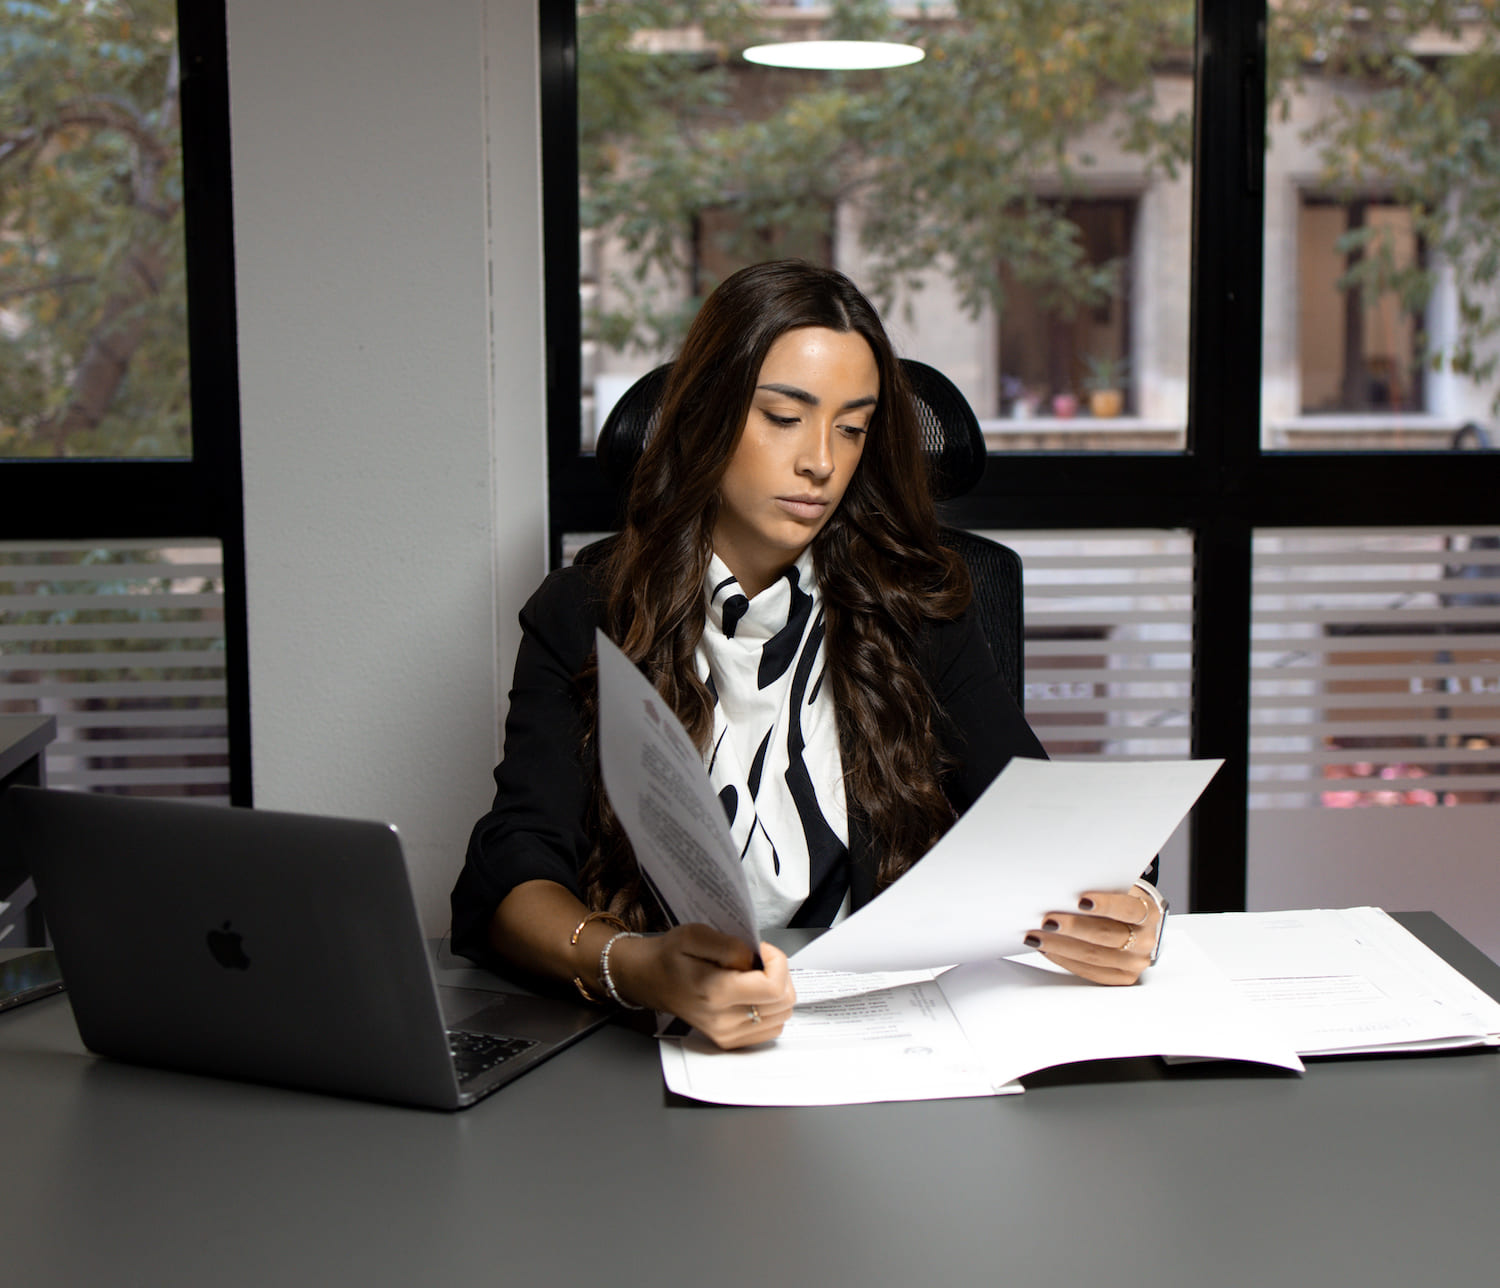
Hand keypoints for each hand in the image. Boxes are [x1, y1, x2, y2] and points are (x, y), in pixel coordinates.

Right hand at [610, 924, 795, 1048]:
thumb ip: (730, 946)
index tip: (762, 950)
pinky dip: (770, 1010)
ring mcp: (727, 1034)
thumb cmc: (670, 956)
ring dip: (777, 992)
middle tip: (759, 961)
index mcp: (716, 992)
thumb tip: (754, 961)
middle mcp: (723, 1020)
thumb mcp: (695, 935)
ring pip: (781, 1017)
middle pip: (783, 1004)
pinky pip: (770, 1029)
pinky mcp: (729, 1040)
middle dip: (780, 975)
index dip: (778, 962)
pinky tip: (753, 994)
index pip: (774, 988)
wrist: (650, 978)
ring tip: (755, 977)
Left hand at [1024, 886, 1162, 985]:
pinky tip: (1048, 949)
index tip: (1081, 901)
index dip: (1106, 905)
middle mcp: (1145, 940)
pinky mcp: (1121, 977)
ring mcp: (1134, 962)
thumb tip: (1066, 886)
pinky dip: (1065, 959)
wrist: (1135, 922)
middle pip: (1106, 935)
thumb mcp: (1118, 888)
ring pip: (1093, 956)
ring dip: (1060, 946)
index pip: (1128, 909)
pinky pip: (1090, 972)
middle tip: (1047, 921)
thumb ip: (1100, 887)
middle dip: (1073, 928)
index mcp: (1149, 913)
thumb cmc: (1120, 900)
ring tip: (1037, 936)